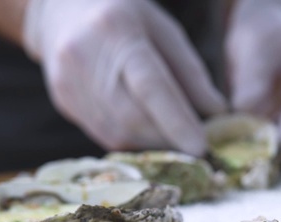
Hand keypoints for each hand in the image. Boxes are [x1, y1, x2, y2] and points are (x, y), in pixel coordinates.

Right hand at [23, 0, 226, 155]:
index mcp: (116, 30)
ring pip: (118, 132)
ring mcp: (68, 82)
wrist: (63, 10)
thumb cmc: (127, 17)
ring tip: (177, 142)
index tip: (201, 147)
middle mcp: (84, 57)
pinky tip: (151, 136)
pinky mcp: (64, 102)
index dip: (177, 120)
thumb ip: (190, 72)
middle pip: (132, 116)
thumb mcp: (165, 30)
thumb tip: (217, 112)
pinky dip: (135, 141)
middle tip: (197, 149)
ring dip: (154, 145)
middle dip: (170, 139)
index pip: (150, 85)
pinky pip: (104, 134)